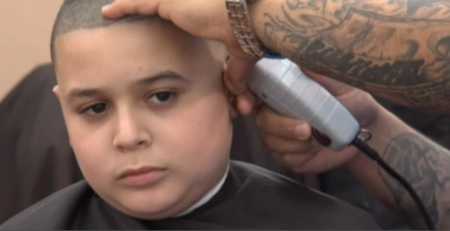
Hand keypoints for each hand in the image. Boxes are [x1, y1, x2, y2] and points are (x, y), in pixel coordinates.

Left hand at [102, 0, 258, 113]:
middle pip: (157, 4)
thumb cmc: (246, 32)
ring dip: (128, 5)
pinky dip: (121, 7)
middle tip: (120, 13)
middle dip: (141, 6)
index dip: (166, 14)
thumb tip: (236, 91)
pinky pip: (136, 3)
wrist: (247, 18)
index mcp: (200, 12)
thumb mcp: (239, 56)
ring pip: (144, 1)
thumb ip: (233, 72)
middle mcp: (186, 2)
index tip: (162, 21)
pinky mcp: (168, 0)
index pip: (176, 12)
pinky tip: (106, 13)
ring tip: (110, 12)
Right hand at [256, 69, 380, 172]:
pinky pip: (283, 156)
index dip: (246, 96)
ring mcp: (282, 135)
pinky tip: (314, 148)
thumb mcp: (338, 81)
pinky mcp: (289, 155)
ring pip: (271, 139)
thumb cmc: (351, 101)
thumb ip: (318, 72)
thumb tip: (299, 51)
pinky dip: (299, 153)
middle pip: (261, 118)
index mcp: (284, 90)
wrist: (367, 130)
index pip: (256, 90)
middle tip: (306, 128)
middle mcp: (277, 111)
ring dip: (293, 140)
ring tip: (316, 137)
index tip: (249, 104)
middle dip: (280, 125)